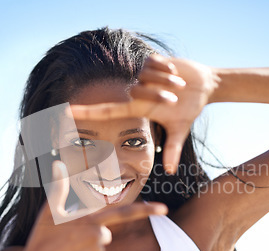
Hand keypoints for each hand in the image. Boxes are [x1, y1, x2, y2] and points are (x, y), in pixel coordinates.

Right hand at [15, 160, 167, 250]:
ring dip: (87, 247)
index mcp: (89, 218)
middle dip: (91, 234)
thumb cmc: (41, 238)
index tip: (164, 208)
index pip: (123, 212)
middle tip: (67, 240)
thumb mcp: (49, 211)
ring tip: (66, 250)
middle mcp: (97, 235)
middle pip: (105, 232)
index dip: (145, 210)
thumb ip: (59, 187)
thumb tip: (58, 163)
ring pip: (100, 246)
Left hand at [69, 54, 217, 173]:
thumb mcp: (180, 129)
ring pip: (147, 76)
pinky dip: (167, 69)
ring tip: (179, 85)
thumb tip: (171, 172)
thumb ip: (172, 148)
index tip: (65, 112)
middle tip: (175, 99)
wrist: (203, 86)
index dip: (86, 112)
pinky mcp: (152, 60)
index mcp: (138, 108)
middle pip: (137, 90)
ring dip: (167, 82)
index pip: (106, 110)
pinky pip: (155, 63)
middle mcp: (137, 92)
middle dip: (159, 94)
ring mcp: (143, 76)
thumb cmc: (189, 108)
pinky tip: (175, 72)